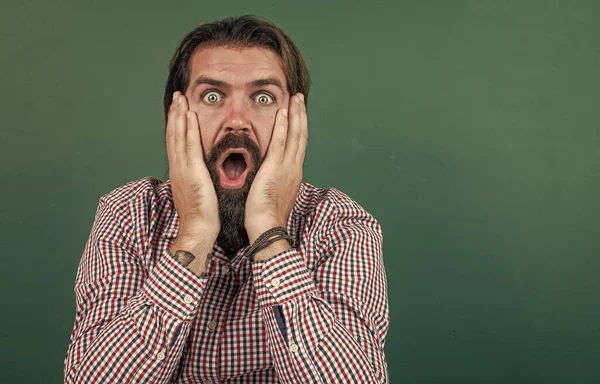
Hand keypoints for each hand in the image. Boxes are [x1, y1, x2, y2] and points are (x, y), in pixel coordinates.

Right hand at [166, 91, 219, 240]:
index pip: (175, 142)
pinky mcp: (192, 172)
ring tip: (180, 98)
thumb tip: (202, 173)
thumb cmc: (202, 216)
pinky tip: (190, 115)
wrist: (198, 230)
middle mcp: (177, 167)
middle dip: (175, 114)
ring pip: (178, 136)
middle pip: (173, 134)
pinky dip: (188, 129)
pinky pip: (190, 146)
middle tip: (177, 95)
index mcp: (179, 172)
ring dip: (179, 115)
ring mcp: (182, 169)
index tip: (179, 109)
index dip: (176, 124)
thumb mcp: (198, 192)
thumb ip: (198, 179)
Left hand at [244, 93, 307, 242]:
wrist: (266, 228)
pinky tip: (283, 112)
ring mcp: (287, 168)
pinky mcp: (275, 169)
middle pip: (301, 135)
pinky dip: (283, 126)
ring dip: (295, 114)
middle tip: (299, 98)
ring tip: (295, 98)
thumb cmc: (265, 218)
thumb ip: (272, 182)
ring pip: (295, 135)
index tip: (297, 113)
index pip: (298, 145)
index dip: (298, 127)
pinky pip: (280, 142)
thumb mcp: (272, 195)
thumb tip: (267, 177)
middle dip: (301, 115)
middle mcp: (294, 168)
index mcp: (292, 174)